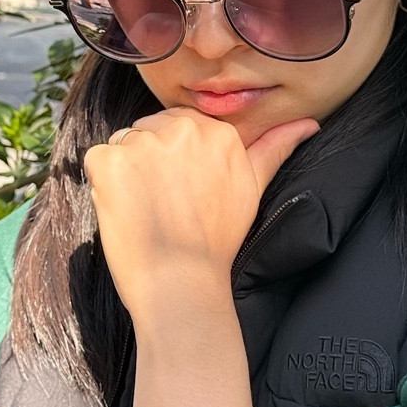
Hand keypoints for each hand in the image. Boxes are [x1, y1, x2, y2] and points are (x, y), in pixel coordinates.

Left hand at [84, 108, 317, 321]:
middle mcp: (181, 129)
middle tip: (164, 205)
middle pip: (149, 131)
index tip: (181, 193)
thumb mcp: (252, 188)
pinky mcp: (109, 160)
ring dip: (126, 173)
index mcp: (216, 132)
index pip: (179, 127)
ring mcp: (142, 143)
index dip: (174, 162)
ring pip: (123, 145)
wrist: (182, 284)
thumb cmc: (217, 241)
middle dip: (150, 163)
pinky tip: (124, 210)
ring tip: (146, 210)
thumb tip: (309, 123)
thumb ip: (275, 148)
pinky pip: (97, 160)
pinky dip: (103, 184)